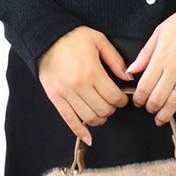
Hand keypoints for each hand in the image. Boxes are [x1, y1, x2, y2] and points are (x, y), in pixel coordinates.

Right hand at [36, 26, 133, 145]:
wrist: (46, 38)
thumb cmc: (74, 37)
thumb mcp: (99, 41)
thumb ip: (116, 60)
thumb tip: (129, 78)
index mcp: (93, 72)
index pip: (114, 97)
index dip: (122, 100)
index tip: (122, 97)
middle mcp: (79, 86)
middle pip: (103, 110)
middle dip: (112, 109)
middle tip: (112, 102)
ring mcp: (66, 94)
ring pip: (89, 118)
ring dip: (100, 119)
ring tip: (102, 111)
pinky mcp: (55, 98)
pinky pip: (69, 120)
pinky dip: (80, 131)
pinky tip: (89, 138)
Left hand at [125, 7, 175, 133]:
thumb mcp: (159, 33)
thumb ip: (145, 54)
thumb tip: (130, 71)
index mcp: (161, 58)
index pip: (145, 85)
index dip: (139, 98)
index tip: (138, 101)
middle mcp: (175, 69)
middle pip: (158, 97)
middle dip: (150, 107)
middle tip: (149, 110)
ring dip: (166, 114)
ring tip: (160, 119)